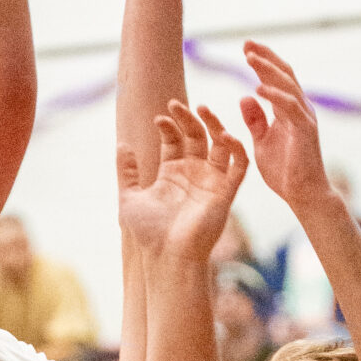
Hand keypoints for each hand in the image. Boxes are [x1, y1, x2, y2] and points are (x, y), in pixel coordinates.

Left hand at [118, 100, 247, 264]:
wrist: (168, 256)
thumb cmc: (148, 233)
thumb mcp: (129, 197)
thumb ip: (126, 171)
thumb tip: (122, 144)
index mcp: (172, 174)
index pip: (175, 140)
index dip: (169, 126)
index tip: (160, 118)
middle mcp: (194, 174)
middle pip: (196, 136)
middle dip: (188, 118)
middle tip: (177, 104)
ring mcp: (212, 180)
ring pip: (220, 143)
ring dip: (214, 124)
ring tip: (202, 109)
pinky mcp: (227, 191)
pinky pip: (239, 164)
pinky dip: (236, 147)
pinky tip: (224, 134)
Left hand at [239, 42, 335, 217]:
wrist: (303, 195)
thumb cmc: (285, 171)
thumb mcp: (262, 141)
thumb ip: (255, 119)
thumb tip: (245, 96)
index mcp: (288, 110)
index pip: (276, 78)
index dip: (263, 62)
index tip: (245, 48)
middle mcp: (299, 108)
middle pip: (283, 75)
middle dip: (265, 57)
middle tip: (246, 43)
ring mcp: (304, 118)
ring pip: (287, 86)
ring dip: (268, 70)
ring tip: (250, 57)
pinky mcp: (305, 131)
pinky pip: (289, 108)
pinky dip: (275, 96)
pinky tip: (258, 87)